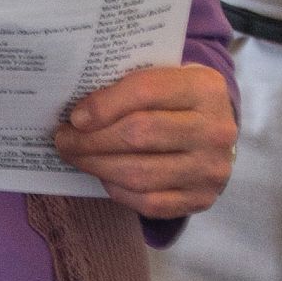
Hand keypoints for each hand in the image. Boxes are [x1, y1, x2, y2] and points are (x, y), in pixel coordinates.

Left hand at [55, 62, 238, 220]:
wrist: (217, 134)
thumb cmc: (179, 102)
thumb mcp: (167, 79)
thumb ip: (131, 86)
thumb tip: (80, 113)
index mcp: (205, 88)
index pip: (145, 91)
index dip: (104, 105)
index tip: (75, 117)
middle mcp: (215, 130)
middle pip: (139, 135)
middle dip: (92, 140)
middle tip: (64, 140)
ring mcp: (210, 169)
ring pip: (139, 173)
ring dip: (97, 166)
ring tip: (76, 157)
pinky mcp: (201, 199)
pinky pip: (148, 201)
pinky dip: (117, 190)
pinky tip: (103, 176)